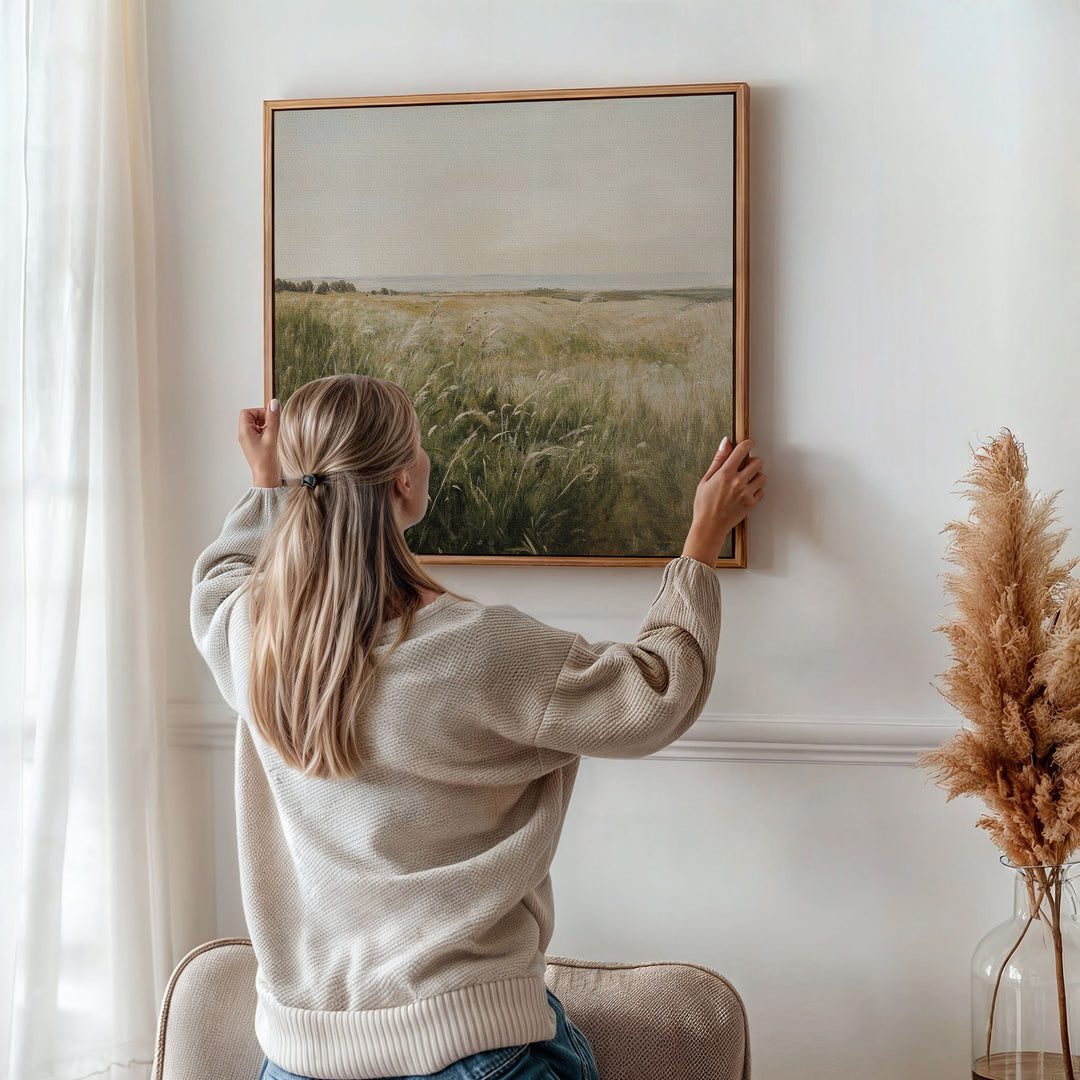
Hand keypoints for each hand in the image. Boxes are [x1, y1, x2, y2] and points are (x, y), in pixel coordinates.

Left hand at [238, 399, 280, 486]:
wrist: (267, 477)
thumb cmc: (267, 461)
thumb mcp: (272, 436)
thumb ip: (273, 418)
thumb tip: (274, 403)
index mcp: (244, 431)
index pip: (247, 412)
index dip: (259, 412)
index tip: (270, 419)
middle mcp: (244, 435)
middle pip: (252, 417)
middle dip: (264, 419)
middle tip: (273, 428)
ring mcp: (249, 440)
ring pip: (256, 425)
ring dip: (266, 426)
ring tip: (273, 436)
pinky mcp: (254, 445)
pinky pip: (259, 433)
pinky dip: (267, 433)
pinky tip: (273, 441)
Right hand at [682, 437, 765, 564]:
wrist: (709, 526)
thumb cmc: (704, 504)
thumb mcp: (706, 479)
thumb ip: (718, 460)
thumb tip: (726, 442)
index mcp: (725, 473)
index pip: (742, 450)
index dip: (748, 444)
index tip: (749, 444)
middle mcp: (737, 482)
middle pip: (758, 462)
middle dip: (754, 461)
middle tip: (747, 466)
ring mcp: (746, 493)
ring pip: (762, 476)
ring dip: (757, 476)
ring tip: (747, 481)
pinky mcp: (751, 504)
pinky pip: (762, 491)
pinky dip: (757, 490)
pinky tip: (747, 492)